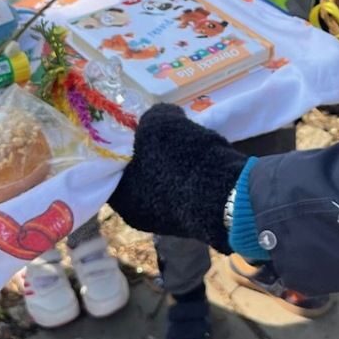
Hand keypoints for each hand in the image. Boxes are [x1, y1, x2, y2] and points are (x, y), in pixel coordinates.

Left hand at [108, 104, 245, 251]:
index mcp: (121, 198)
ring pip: (161, 183)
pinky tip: (199, 160)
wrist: (227, 194)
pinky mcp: (191, 220)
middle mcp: (138, 216)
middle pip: (136, 175)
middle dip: (147, 154)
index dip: (121, 144)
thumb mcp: (159, 122)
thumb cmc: (180, 160)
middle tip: (159, 133)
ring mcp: (166, 222)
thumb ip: (151, 117)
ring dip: (169, 165)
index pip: (111, 167)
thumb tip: (157, 120)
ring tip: (184, 143)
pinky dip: (186, 176)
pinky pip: (182, 191)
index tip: (132, 128)